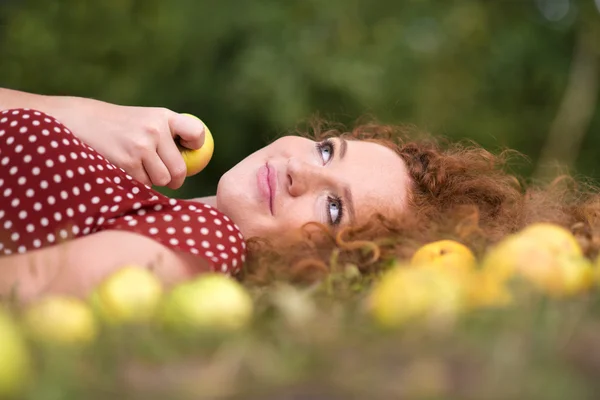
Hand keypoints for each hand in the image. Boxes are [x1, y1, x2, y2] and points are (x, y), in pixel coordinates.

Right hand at [53, 97, 205, 188]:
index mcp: (164, 117)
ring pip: (162, 180)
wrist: (83, 121)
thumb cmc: (122, 126)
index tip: (187, 150)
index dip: (195, 145)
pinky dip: (137, 182)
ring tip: (139, 167)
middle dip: (175, 179)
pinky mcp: (127, 163)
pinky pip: (144, 184)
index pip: (196, 133)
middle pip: (180, 169)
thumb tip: (194, 164)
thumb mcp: (147, 120)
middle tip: (167, 178)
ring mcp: (141, 146)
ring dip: (153, 180)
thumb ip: (171, 136)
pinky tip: (125, 168)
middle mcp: (155, 129)